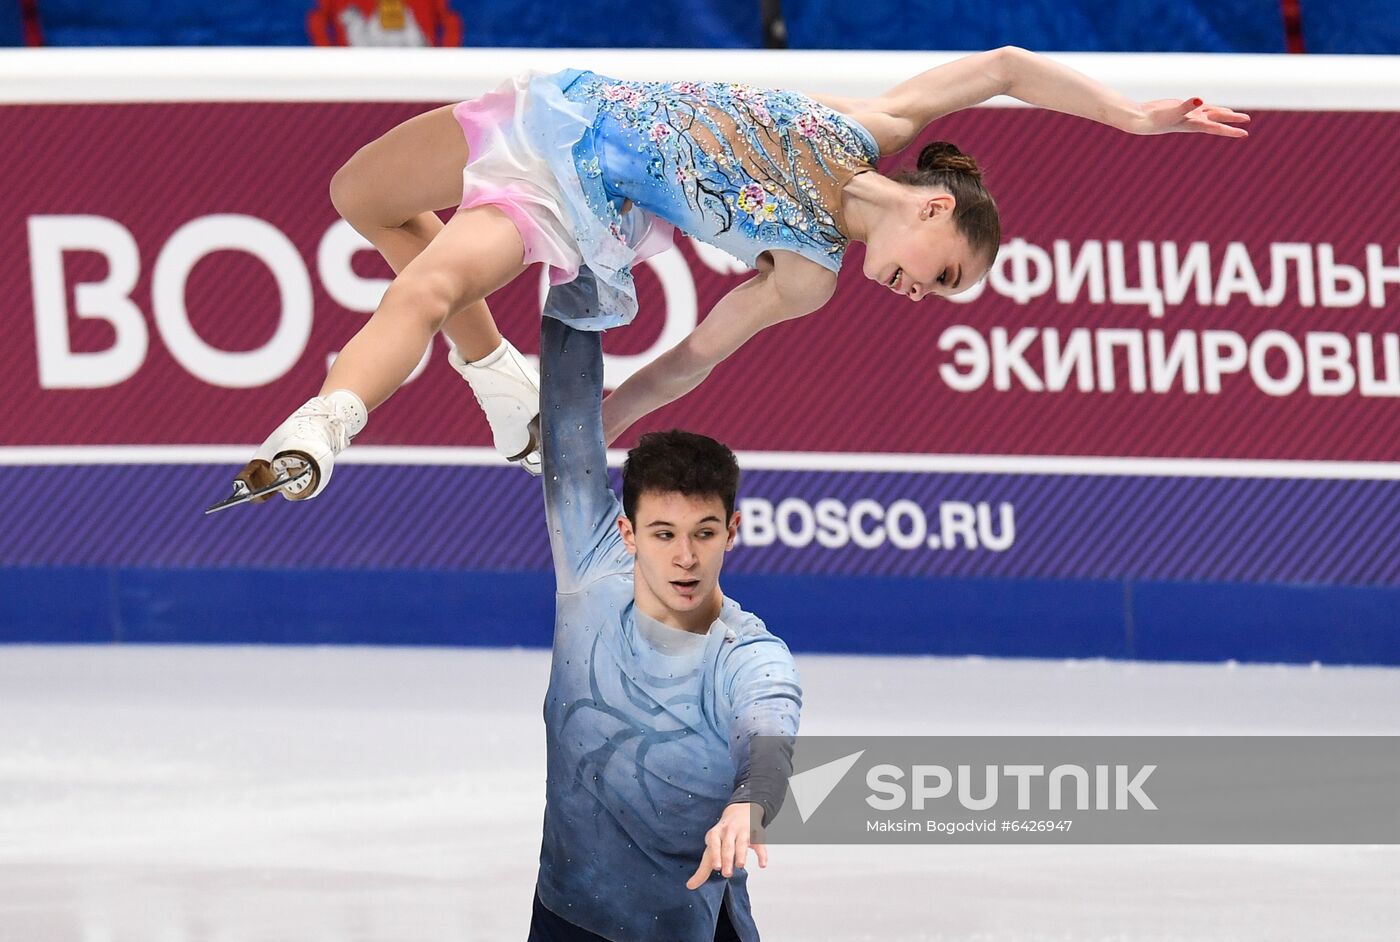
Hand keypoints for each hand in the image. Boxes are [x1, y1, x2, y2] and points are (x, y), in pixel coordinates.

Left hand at [685, 803, 767, 889]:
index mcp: (716, 834)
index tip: (716, 867)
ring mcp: (743, 832)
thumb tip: (690, 886)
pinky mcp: (756, 834)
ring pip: (742, 843)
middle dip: (727, 859)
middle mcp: (729, 831)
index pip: (714, 844)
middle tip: (727, 874)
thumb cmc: (723, 835)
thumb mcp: (712, 847)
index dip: (715, 854)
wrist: (741, 811)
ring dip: (741, 854)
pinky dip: (762, 854)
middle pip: (728, 846)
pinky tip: (762, 864)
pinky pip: (759, 844)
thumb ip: (703, 868)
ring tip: (740, 865)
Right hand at [1130, 97, 1250, 137]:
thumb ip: (1187, 105)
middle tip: (1247, 121)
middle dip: (1233, 120)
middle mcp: (1194, 120)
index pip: (1218, 127)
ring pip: (1211, 112)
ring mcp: (1189, 114)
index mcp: (1195, 124)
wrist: (1142, 120)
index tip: (1245, 134)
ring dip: (1223, 114)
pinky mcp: (1183, 107)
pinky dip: (1208, 106)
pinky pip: (1200, 107)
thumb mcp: (1173, 111)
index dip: (1232, 130)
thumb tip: (1200, 99)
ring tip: (1235, 115)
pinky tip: (1211, 106)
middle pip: (1219, 119)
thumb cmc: (1156, 118)